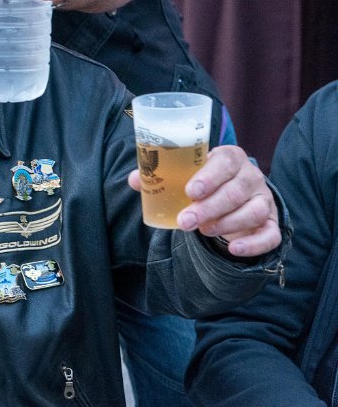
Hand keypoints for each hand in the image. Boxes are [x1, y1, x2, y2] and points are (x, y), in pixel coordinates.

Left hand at [127, 145, 280, 257]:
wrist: (230, 198)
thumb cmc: (203, 183)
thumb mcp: (185, 175)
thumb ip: (161, 176)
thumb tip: (135, 180)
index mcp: (229, 158)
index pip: (225, 161)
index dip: (209, 176)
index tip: (190, 192)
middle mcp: (251, 176)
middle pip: (236, 191)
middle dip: (209, 208)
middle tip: (186, 221)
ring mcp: (264, 199)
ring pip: (254, 211)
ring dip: (227, 223)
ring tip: (203, 231)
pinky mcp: (271, 222)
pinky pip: (271, 235)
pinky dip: (254, 244)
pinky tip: (233, 249)